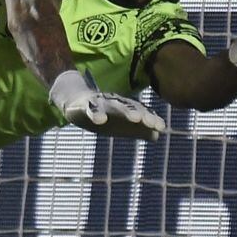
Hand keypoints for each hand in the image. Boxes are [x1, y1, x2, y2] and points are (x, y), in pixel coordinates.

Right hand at [48, 70, 165, 140]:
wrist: (76, 100)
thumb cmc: (103, 114)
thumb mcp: (120, 125)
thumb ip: (139, 130)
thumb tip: (157, 136)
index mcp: (125, 108)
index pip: (140, 112)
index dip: (151, 118)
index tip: (161, 127)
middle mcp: (115, 103)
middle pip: (130, 107)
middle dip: (142, 114)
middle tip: (151, 122)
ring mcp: (100, 102)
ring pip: (113, 105)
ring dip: (125, 111)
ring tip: (135, 118)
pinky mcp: (84, 105)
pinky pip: (90, 108)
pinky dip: (95, 113)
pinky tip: (100, 120)